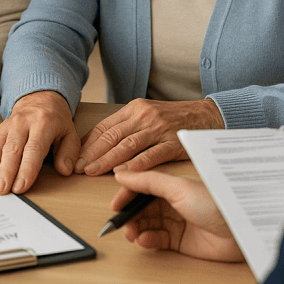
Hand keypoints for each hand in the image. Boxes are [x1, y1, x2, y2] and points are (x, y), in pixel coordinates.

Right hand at [0, 91, 80, 194]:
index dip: (27, 169)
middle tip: (2, 191)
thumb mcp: (70, 133)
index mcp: (44, 122)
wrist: (39, 98)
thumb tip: (65, 170)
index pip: (34, 148)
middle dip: (5, 172)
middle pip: (12, 149)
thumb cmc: (56, 120)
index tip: (21, 187)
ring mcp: (8, 125)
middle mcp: (23, 122)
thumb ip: (69, 152)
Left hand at [75, 98, 223, 175]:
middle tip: (78, 168)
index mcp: (134, 109)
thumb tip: (99, 145)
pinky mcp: (173, 142)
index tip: (76, 158)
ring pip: (127, 146)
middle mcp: (144, 116)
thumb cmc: (174, 119)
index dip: (88, 144)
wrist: (207, 115)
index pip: (105, 127)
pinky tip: (124, 175)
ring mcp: (158, 129)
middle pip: (112, 136)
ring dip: (107, 161)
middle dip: (92, 154)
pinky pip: (151, 155)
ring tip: (93, 172)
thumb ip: (126, 128)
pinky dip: (136, 165)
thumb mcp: (147, 116)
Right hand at [112, 167, 243, 262]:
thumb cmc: (214, 203)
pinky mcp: (180, 242)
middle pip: (142, 209)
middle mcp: (172, 203)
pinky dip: (148, 241)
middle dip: (130, 216)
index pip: (142, 189)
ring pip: (147, 226)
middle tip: (122, 224)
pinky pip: (157, 240)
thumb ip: (147, 181)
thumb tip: (121, 174)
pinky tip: (146, 240)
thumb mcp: (177, 187)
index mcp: (171, 186)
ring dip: (137, 230)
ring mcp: (176, 223)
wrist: (239, 229)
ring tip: (133, 234)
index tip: (115, 206)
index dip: (127, 196)